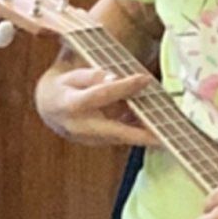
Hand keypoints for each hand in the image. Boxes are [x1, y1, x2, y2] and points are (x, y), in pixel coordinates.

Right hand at [35, 62, 153, 148]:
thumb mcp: (72, 74)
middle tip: (164, 135)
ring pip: (121, 138)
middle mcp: (80, 127)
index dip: (123, 87)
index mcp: (71, 104)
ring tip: (169, 131)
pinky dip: (139, 133)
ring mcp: (89, 139)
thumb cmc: (65, 86)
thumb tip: (113, 78)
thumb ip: (91, 76)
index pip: (100, 94)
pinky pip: (122, 138)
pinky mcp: (98, 144)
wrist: (49, 109)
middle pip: (114, 131)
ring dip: (144, 135)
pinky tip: (156, 126)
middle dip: (141, 135)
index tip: (145, 78)